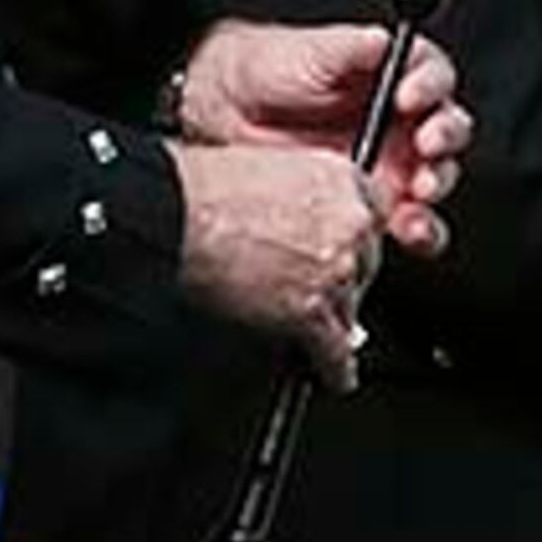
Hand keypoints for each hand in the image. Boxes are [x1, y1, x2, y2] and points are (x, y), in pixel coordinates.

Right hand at [170, 141, 382, 387]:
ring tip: (315, 335)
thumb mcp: (267, 166)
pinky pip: (336, 354)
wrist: (170, 215)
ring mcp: (333, 269)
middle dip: (341, 282)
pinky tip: (334, 375)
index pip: (371, 216)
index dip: (351, 241)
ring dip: (332, 323)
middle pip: (365, 265)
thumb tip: (304, 225)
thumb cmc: (200, 186)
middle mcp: (348, 221)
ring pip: (350, 310)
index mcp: (340, 177)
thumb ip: (301, 192)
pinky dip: (335, 370)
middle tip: (315, 290)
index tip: (343, 254)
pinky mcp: (310, 312)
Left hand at [171, 18, 463, 256]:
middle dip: (444, 138)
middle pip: (447, 129)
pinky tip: (408, 227)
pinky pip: (413, 219)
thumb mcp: (307, 51)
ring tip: (418, 190)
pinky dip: (420, 228)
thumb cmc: (269, 70)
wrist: (225, 110)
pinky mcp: (375, 201)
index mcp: (393, 75)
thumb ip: (348, 47)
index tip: (410, 97)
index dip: (430, 86)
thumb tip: (382, 41)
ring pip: (437, 176)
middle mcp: (401, 120)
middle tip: (425, 145)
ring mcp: (392, 162)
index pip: (433, 76)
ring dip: (436, 185)